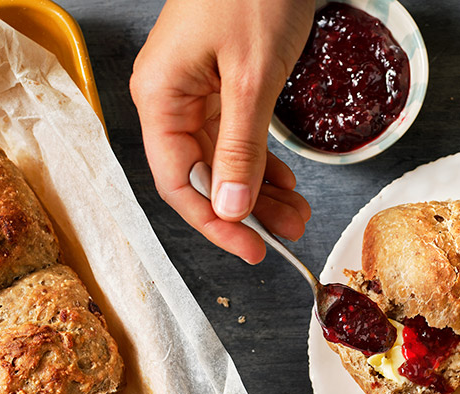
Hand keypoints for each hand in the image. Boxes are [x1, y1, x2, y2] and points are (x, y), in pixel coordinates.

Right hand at [130, 0, 313, 263]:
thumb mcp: (251, 78)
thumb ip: (240, 149)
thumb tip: (231, 209)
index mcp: (160, 97)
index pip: (178, 183)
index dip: (216, 223)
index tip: (254, 249)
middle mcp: (170, 97)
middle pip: (203, 175)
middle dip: (248, 209)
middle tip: (290, 233)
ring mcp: (195, 89)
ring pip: (224, 159)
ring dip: (261, 189)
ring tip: (298, 213)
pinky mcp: (220, 80)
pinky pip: (236, 134)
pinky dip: (262, 160)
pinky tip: (285, 181)